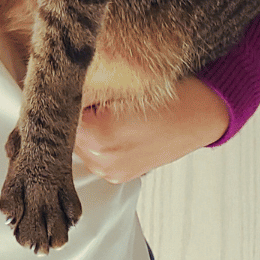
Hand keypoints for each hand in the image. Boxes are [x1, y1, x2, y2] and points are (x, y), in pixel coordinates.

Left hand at [73, 78, 229, 182]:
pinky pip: (95, 156)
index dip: (59, 96)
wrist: (202, 115)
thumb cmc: (169, 95)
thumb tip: (58, 86)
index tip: (60, 84)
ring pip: (78, 145)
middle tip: (82, 92)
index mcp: (98, 135)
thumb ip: (86, 90)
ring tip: (102, 108)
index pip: (59, 116)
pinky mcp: (120, 175)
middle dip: (71, 113)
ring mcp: (111, 171)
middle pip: (65, 133)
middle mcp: (101, 159)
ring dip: (82, 128)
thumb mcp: (122, 84)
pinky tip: (112, 123)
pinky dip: (97, 141)